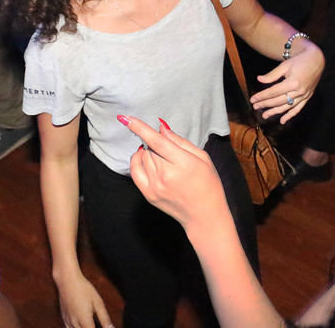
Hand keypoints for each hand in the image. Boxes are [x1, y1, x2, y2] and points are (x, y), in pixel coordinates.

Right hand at [55, 271, 112, 327]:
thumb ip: (105, 318)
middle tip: (96, 324)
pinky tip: (80, 325)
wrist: (67, 281)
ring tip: (90, 324)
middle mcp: (74, 323)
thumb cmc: (84, 289)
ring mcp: (67, 321)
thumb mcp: (98, 302)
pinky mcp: (63, 317)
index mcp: (84, 320)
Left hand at [127, 116, 227, 230]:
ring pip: (143, 158)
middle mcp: (166, 175)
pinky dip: (137, 161)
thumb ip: (180, 142)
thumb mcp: (202, 158)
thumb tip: (161, 128)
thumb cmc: (208, 184)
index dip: (141, 128)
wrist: (204, 215)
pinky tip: (144, 157)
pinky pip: (135, 172)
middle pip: (150, 149)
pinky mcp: (149, 195)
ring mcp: (155, 186)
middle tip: (170, 153)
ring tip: (164, 160)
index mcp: (183, 164)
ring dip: (150, 153)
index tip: (126, 118)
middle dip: (157, 144)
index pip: (157, 141)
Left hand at [250, 41, 323, 123]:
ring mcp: (304, 95)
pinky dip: (290, 115)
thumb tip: (259, 79)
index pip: (273, 92)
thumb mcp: (285, 65)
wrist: (317, 60)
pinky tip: (282, 120)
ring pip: (287, 107)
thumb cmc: (300, 61)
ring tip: (265, 115)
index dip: (262, 96)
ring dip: (275, 112)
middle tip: (255, 107)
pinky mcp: (307, 97)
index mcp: (292, 82)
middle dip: (265, 104)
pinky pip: (298, 109)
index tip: (252, 99)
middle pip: (278, 101)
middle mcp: (298, 91)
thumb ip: (272, 75)